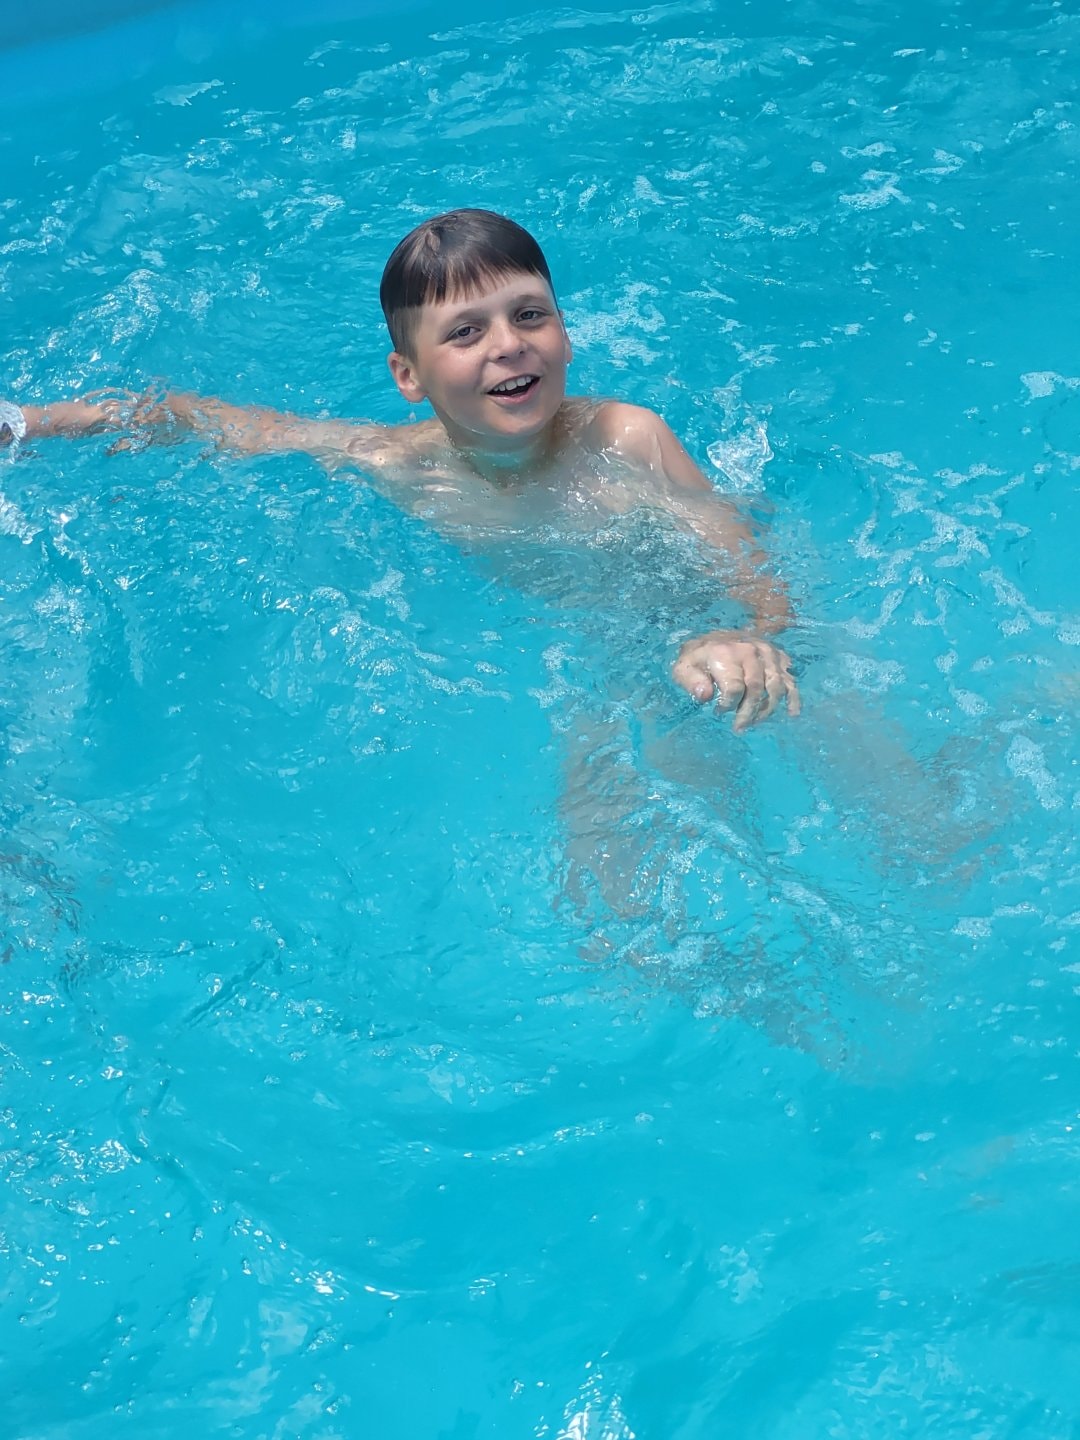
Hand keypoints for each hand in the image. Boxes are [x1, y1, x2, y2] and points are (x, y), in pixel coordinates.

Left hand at [672, 629, 799, 731]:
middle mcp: (749, 650)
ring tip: (755, 721)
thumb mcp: (684, 667)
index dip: (727, 705)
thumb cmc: (698, 658)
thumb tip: (705, 695)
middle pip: (756, 688)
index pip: (734, 686)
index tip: (718, 712)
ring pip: (775, 686)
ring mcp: (767, 652)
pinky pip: (789, 679)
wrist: (714, 638)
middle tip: (739, 727)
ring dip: (767, 709)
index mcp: (725, 653)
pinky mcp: (778, 656)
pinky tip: (792, 713)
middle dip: (748, 713)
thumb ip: (691, 681)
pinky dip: (793, 698)